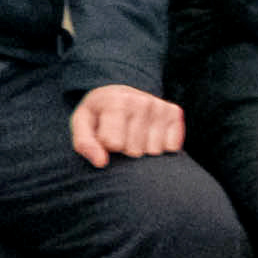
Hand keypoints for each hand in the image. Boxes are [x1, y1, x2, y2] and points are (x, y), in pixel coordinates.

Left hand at [68, 81, 183, 165]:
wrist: (118, 95)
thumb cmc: (98, 114)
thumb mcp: (82, 124)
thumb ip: (85, 143)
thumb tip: (100, 162)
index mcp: (116, 101)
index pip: (115, 145)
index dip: (107, 146)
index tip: (105, 133)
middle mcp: (141, 101)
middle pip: (135, 151)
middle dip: (125, 149)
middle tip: (121, 133)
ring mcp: (160, 106)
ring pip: (154, 151)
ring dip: (143, 149)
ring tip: (134, 133)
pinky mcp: (175, 112)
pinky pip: (172, 147)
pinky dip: (161, 146)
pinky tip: (150, 133)